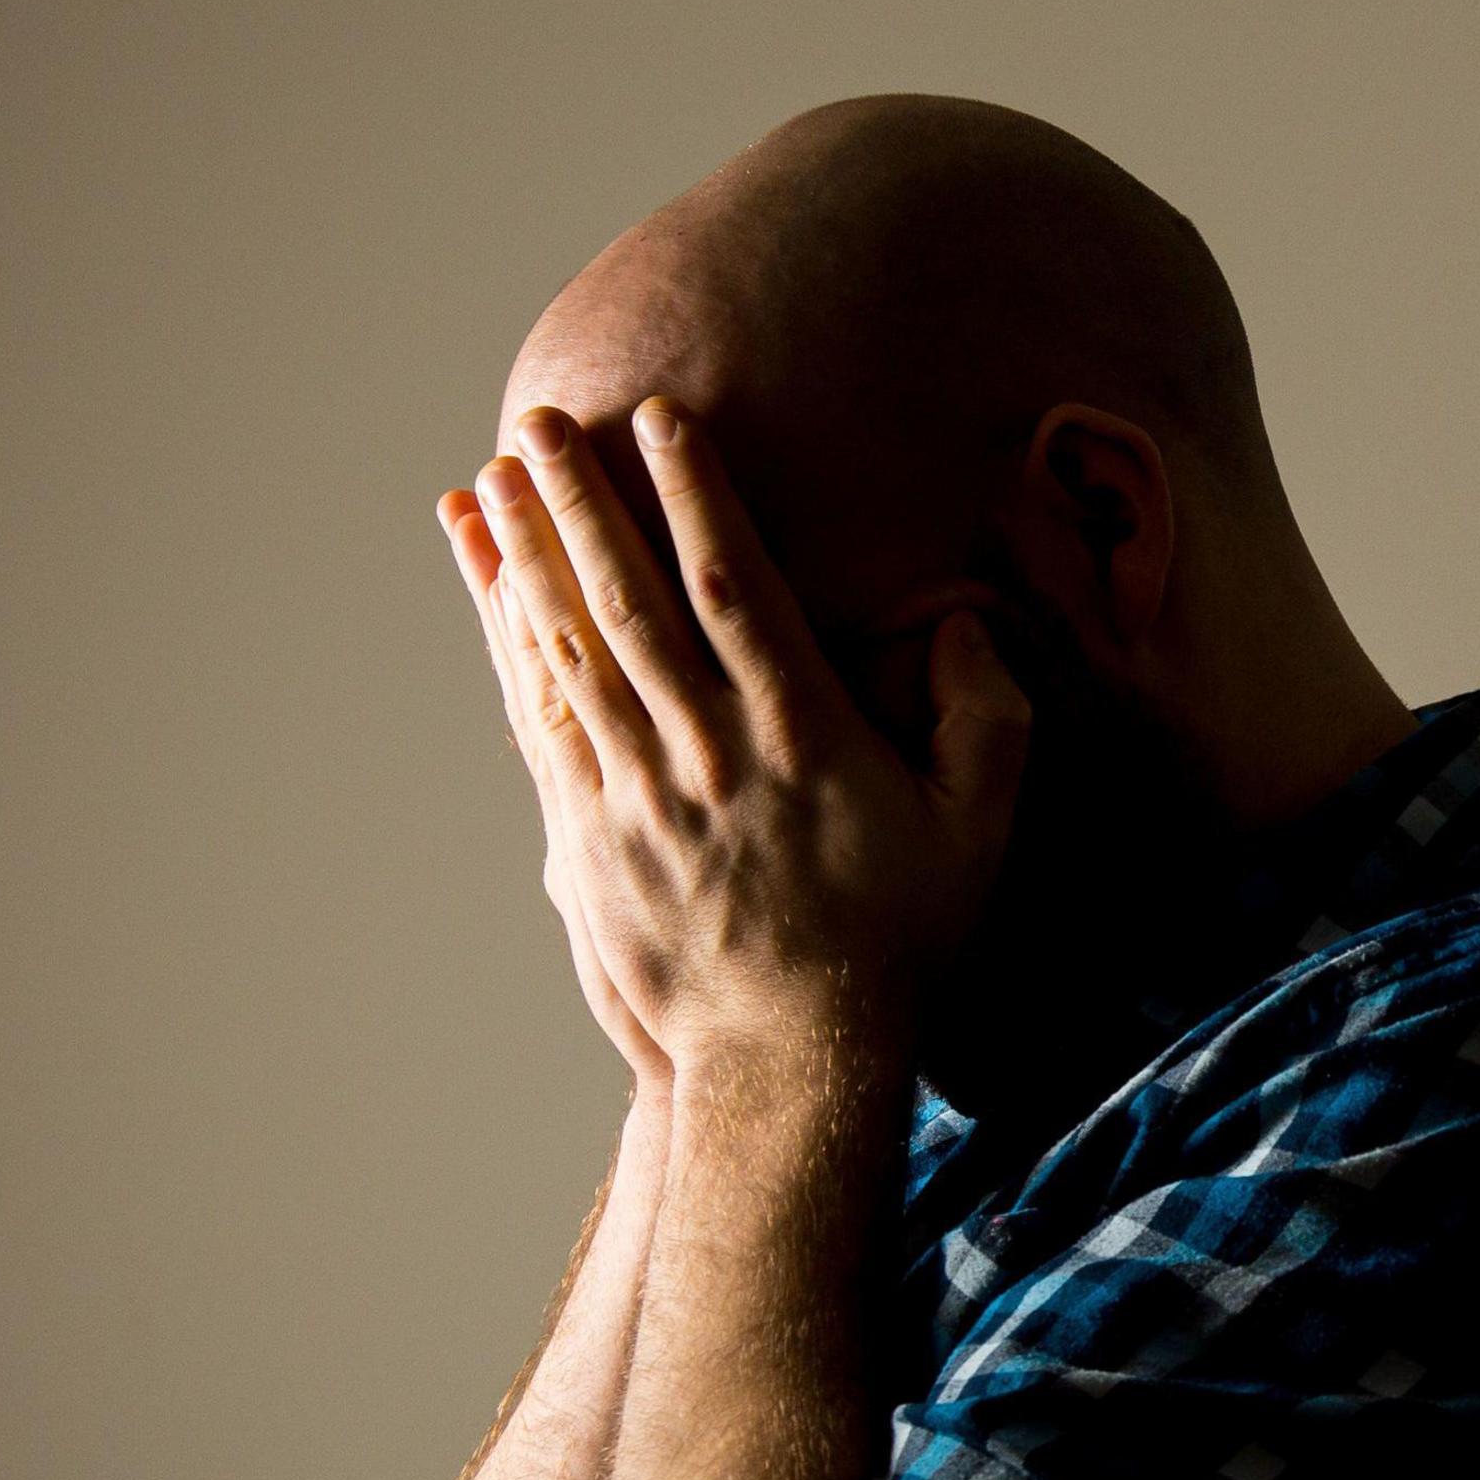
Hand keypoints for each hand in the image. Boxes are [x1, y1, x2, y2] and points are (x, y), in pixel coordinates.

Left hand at [460, 399, 1032, 1086]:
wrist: (791, 1061)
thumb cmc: (899, 944)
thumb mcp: (981, 834)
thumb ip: (989, 723)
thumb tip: (966, 632)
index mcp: (804, 739)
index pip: (738, 591)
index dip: (697, 497)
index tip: (663, 420)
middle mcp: (708, 755)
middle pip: (630, 602)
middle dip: (584, 502)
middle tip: (542, 418)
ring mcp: (637, 798)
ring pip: (569, 650)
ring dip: (529, 556)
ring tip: (496, 475)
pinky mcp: (587, 838)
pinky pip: (540, 718)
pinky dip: (507, 642)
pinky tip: (489, 587)